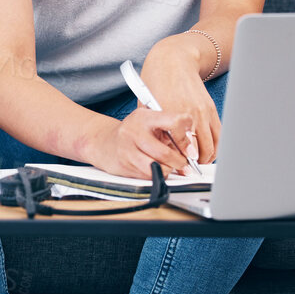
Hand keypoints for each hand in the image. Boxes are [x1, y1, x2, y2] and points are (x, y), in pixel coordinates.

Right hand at [82, 110, 197, 178]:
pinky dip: (156, 175)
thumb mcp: (149, 121)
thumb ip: (169, 129)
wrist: (104, 142)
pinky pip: (147, 176)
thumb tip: (190, 148)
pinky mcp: (123, 166)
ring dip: (168, 170)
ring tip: (170, 167)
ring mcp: (127, 150)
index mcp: (144, 117)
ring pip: (156, 168)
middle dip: (179, 162)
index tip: (189, 149)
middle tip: (184, 164)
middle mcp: (133, 131)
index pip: (174, 122)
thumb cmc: (133, 132)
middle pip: (164, 153)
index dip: (185, 139)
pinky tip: (155, 169)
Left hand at [140, 41, 221, 164]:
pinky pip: (219, 135)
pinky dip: (215, 147)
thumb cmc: (156, 81)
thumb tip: (162, 151)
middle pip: (197, 150)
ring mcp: (203, 112)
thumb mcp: (147, 107)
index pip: (178, 148)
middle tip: (186, 168)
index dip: (178, 162)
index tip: (175, 167)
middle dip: (192, 163)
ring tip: (196, 162)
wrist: (173, 59)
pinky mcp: (212, 109)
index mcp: (171, 114)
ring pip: (211, 146)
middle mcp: (190, 114)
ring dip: (205, 158)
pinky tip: (206, 151)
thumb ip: (155, 129)